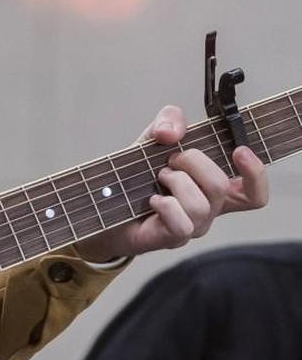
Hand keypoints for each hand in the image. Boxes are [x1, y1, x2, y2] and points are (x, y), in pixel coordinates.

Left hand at [73, 104, 269, 261]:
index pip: (253, 193)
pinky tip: (151, 199)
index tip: (239, 150)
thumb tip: (171, 133)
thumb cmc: (136, 174)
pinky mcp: (171, 237)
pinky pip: (181, 222)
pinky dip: (164, 204)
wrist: (104, 203)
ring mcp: (192, 226)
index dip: (256, 173)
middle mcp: (208, 210)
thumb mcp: (153, 138)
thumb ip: (169, 121)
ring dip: (174, 181)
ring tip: (157, 178)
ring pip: (200, 204)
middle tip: (169, 160)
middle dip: (192, 161)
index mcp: (212, 189)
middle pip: (221, 186)